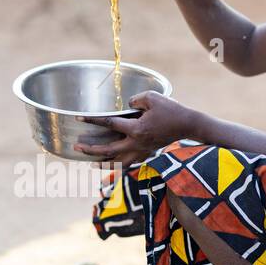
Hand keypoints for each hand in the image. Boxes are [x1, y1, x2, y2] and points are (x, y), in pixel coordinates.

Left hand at [75, 91, 197, 166]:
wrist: (188, 125)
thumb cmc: (171, 110)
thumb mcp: (153, 97)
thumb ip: (135, 99)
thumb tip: (126, 104)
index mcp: (136, 129)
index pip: (109, 124)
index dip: (92, 120)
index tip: (79, 118)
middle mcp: (136, 143)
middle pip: (108, 150)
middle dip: (90, 149)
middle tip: (77, 147)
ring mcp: (142, 151)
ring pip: (118, 163)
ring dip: (103, 164)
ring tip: (91, 164)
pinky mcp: (147, 153)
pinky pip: (129, 163)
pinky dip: (118, 167)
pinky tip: (111, 166)